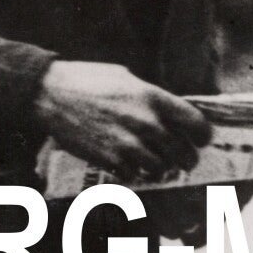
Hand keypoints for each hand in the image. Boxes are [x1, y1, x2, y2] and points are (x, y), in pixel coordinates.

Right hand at [34, 61, 210, 180]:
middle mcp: (145, 121)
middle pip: (183, 151)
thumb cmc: (87, 80)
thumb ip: (150, 96)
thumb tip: (170, 111)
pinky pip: (134, 175)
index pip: (195, 122)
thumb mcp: (126, 77)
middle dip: (187, 159)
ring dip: (160, 167)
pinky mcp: (109, 158)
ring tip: (156, 163)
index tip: (201, 140)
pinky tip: (130, 164)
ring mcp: (127, 142)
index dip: (203, 135)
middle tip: (185, 161)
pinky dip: (135, 173)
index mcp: (152, 96)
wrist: (50, 93)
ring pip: (161, 168)